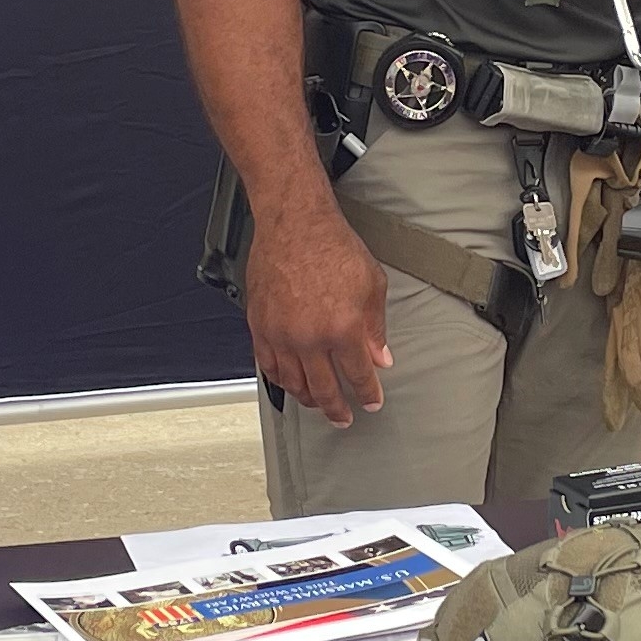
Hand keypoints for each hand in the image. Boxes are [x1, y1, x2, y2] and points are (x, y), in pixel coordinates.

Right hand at [250, 203, 391, 424]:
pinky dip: (280, 380)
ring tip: (318, 403)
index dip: (367, 394)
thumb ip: (376, 328)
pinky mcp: (260, 325)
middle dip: (337, 408)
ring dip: (308, 398)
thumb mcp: (372, 285)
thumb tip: (380, 356)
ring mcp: (281, 334)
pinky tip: (288, 383)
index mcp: (342, 329)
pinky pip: (268, 365)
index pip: (358, 376)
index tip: (371, 402)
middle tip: (344, 417)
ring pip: (293, 383)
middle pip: (324, 389)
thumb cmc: (332, 246)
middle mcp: (309, 338)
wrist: (295, 223)